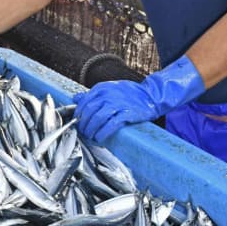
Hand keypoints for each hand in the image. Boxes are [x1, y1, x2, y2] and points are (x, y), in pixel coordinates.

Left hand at [74, 55, 203, 143]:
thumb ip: (93, 94)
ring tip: (90, 136)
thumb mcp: (109, 89)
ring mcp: (117, 104)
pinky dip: (102, 133)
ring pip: (97, 119)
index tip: (77, 123)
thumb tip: (76, 98)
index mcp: (101, 88)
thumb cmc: (129, 94)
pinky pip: (110, 125)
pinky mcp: (127, 113)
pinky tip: (99, 137)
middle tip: (83, 133)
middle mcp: (108, 95)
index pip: (83, 103)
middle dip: (83, 125)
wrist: (150, 96)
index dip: (78, 115)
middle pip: (88, 112)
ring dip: (91, 130)